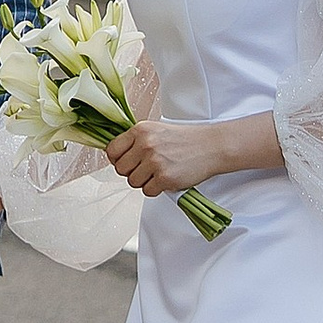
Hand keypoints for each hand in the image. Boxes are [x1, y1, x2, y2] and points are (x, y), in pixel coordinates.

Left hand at [104, 119, 226, 197]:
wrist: (210, 146)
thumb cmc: (184, 139)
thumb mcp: (156, 130)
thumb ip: (136, 141)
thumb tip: (116, 156)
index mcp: (140, 130)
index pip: (111, 150)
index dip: (117, 159)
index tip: (125, 161)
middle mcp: (145, 144)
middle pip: (120, 169)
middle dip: (131, 172)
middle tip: (145, 169)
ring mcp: (154, 161)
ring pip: (132, 182)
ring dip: (143, 182)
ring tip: (158, 173)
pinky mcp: (165, 178)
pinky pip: (147, 191)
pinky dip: (155, 189)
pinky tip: (166, 179)